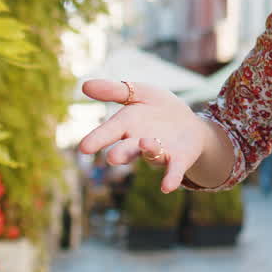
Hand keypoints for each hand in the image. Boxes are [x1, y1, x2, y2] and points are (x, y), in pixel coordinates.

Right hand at [77, 78, 205, 192]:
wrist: (188, 124)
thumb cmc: (157, 109)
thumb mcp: (139, 93)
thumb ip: (115, 90)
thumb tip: (84, 85)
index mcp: (126, 125)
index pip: (109, 132)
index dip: (97, 139)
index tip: (84, 148)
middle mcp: (139, 142)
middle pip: (127, 149)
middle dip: (121, 153)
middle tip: (112, 157)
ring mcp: (159, 152)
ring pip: (151, 154)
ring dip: (149, 150)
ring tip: (145, 143)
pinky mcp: (178, 159)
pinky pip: (173, 170)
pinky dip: (171, 178)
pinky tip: (167, 186)